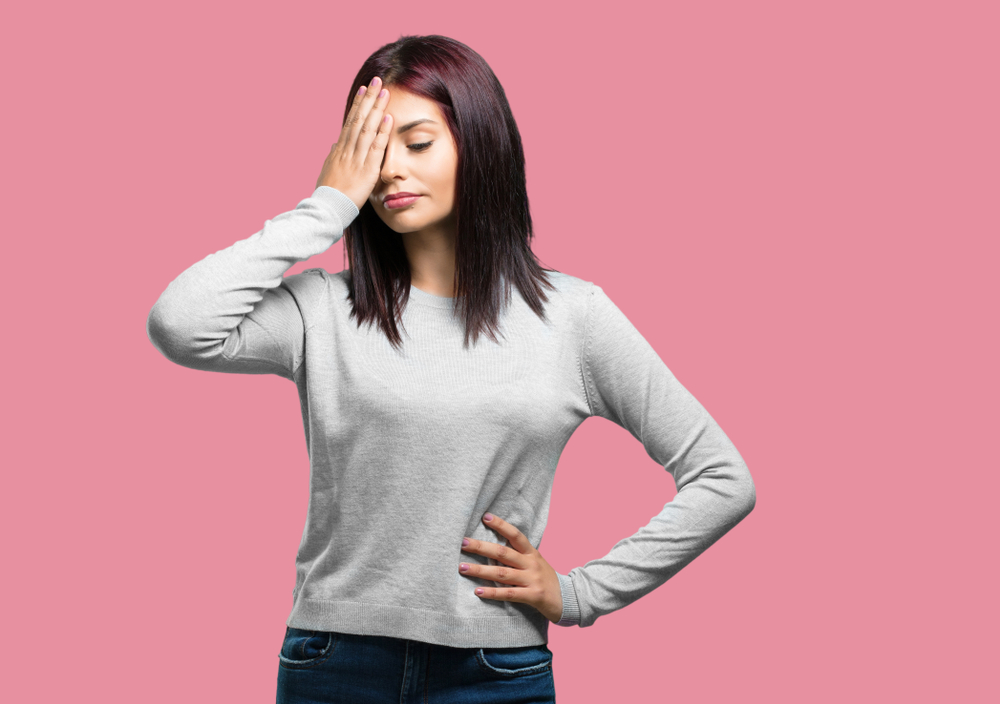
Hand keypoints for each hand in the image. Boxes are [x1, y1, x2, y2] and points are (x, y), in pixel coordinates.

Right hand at [316, 76, 392, 210]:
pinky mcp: (367, 170)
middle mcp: (347, 149)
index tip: (363, 89)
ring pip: (367, 128)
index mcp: (339, 149)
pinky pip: (375, 148)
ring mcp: (356, 158)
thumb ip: (333, 156)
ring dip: (377, 109)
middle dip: (368, 99)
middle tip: (377, 80)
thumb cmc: (328, 194)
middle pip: (359, 119)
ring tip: (385, 92)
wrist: (327, 209)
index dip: (358, 105)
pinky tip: (389, 119)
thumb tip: (335, 143)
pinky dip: (382, 132)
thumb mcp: (328, 171)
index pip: (350, 121)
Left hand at [460, 513, 563, 623]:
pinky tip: (477, 591)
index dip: (501, 525)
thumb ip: (518, 556)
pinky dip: (492, 592)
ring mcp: (532, 579)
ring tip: (462, 568)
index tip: (486, 517)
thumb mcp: (535, 563)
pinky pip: (509, 594)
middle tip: (463, 542)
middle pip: (503, 553)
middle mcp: (531, 563)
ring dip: (480, 571)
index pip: (515, 535)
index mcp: (532, 553)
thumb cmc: (546, 580)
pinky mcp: (533, 596)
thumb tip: (492, 549)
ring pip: (502, 573)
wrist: (570, 598)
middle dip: (481, 547)